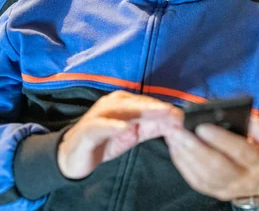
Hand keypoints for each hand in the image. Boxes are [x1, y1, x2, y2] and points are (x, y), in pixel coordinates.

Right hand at [57, 90, 181, 179]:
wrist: (75, 156)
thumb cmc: (106, 141)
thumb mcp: (133, 135)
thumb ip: (152, 127)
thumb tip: (175, 121)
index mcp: (124, 103)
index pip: (148, 103)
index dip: (165, 109)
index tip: (183, 116)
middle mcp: (112, 104)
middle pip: (138, 103)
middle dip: (158, 108)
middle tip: (176, 113)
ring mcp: (99, 114)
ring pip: (122, 109)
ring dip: (141, 111)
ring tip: (159, 113)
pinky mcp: (88, 128)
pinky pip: (101, 125)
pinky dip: (113, 126)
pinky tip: (126, 129)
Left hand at [165, 115, 258, 200]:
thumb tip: (250, 120)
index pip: (240, 151)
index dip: (221, 139)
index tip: (202, 126)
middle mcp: (244, 179)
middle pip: (217, 166)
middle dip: (195, 147)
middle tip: (179, 130)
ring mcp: (228, 188)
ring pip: (203, 175)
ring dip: (185, 154)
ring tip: (174, 136)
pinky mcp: (214, 192)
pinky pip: (195, 180)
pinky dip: (182, 164)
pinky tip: (175, 148)